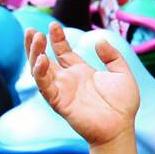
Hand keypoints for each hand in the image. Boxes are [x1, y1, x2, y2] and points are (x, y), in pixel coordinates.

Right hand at [27, 23, 139, 147]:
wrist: (121, 127)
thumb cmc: (123, 105)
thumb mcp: (122, 74)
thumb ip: (112, 57)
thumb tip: (100, 40)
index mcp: (81, 72)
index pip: (63, 52)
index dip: (57, 39)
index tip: (53, 25)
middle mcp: (68, 80)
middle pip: (45, 59)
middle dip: (36, 45)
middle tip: (31, 30)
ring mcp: (62, 91)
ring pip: (40, 71)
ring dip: (34, 54)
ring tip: (34, 38)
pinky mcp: (59, 102)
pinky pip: (45, 87)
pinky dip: (40, 74)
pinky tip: (41, 60)